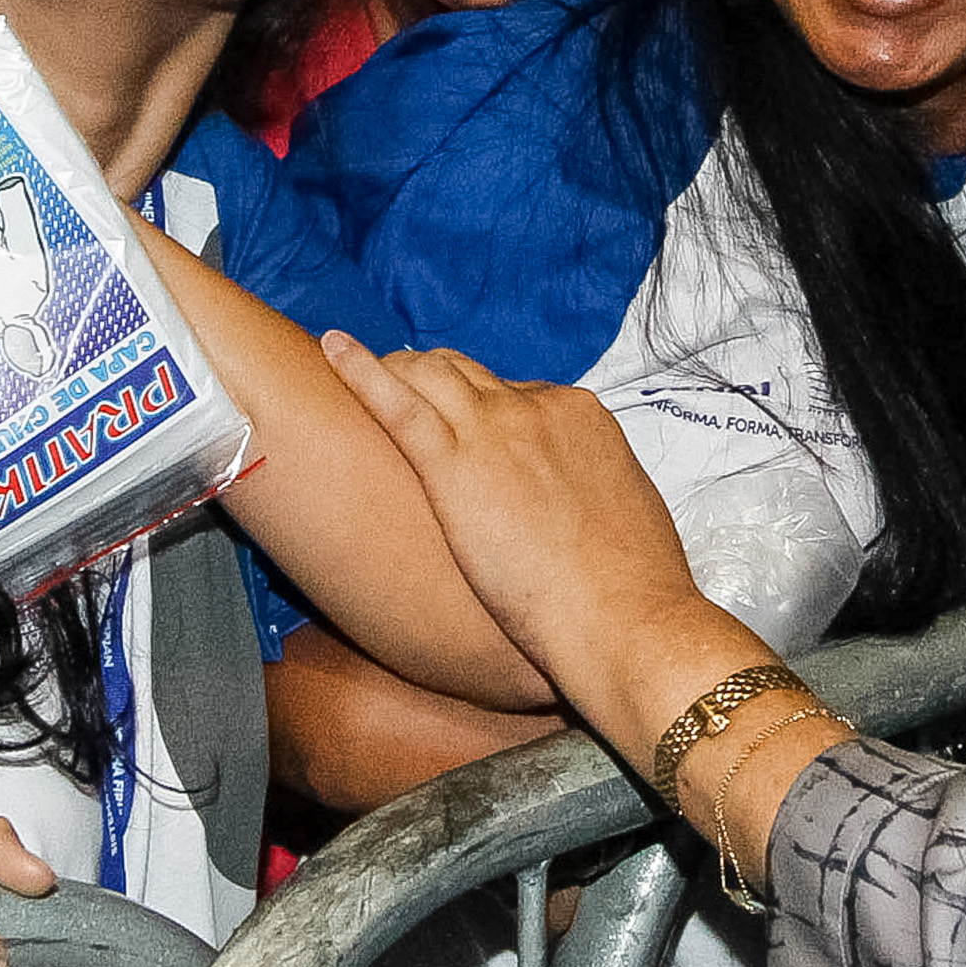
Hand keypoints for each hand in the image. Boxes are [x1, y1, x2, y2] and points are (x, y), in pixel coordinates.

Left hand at [320, 338, 696, 670]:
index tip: (467, 426)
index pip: (518, 392)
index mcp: (580, 416)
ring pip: (430, 375)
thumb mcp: (625, 511)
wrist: (623, 619)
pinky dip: (358, 370)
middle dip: (432, 375)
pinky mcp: (453, 466)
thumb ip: (589, 487)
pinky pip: (396, 404)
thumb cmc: (633, 586)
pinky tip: (332, 347)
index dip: (485, 407)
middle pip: (468, 374)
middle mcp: (535, 409)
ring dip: (395, 367)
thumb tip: (576, 494)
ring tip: (361, 367)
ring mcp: (493, 431)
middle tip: (403, 386)